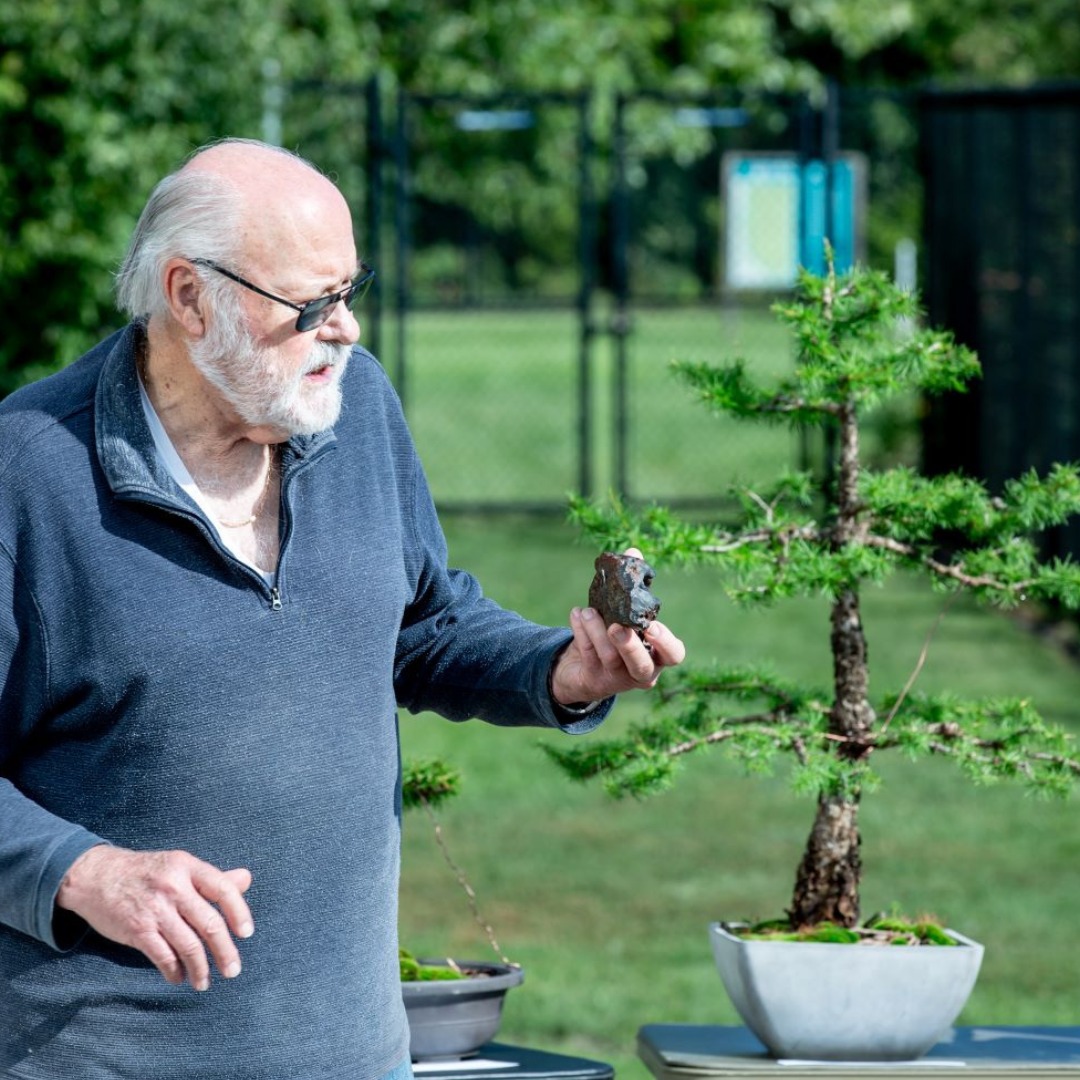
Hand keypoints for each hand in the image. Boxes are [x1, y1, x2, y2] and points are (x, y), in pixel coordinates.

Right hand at [55, 845, 253, 990]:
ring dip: (201, 968)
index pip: (223, 889)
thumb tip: (246, 879)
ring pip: (188, 945)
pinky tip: (179, 978)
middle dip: (225, 951)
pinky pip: (163, 956)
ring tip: (205, 982)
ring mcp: (155, 909)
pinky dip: (174, 971)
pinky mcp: (137, 930)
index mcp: (188, 867)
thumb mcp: (180, 865)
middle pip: (209, 923)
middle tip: (233, 970)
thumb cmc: (146, 872)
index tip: (246, 934)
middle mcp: (174, 886)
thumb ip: (212, 877)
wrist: (96, 875)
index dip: (239, 912)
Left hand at [550, 548, 684, 706]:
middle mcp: (642, 671)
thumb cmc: (613, 632)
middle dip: (629, 647)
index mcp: (657, 653)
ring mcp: (617, 678)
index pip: (673, 655)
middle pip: (642, 667)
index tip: (651, 626)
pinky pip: (588, 655)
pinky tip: (576, 615)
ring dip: (596, 631)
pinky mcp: (594, 680)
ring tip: (587, 611)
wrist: (583, 665)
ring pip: (609, 658)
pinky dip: (581, 633)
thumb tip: (633, 552)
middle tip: (616, 628)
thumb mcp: (623, 610)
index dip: (665, 643)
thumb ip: (632, 584)